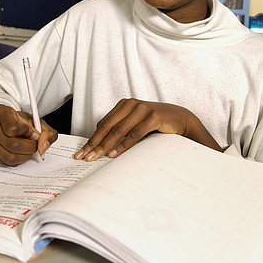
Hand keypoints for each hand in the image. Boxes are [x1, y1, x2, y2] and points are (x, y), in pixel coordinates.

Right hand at [0, 105, 57, 165]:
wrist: (3, 121)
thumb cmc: (19, 121)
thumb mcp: (35, 120)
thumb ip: (46, 132)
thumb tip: (43, 148)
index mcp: (3, 114)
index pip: (13, 128)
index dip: (28, 133)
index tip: (35, 134)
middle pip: (12, 144)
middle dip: (29, 147)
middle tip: (35, 145)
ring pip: (9, 156)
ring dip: (25, 156)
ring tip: (30, 149)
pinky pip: (7, 162)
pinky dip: (19, 160)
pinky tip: (22, 153)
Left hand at [74, 98, 221, 160]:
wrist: (180, 119)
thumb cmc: (156, 123)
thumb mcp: (136, 123)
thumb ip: (121, 129)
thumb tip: (101, 146)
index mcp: (124, 104)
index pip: (103, 123)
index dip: (92, 138)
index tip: (82, 151)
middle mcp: (131, 104)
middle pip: (108, 126)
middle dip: (95, 143)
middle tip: (85, 157)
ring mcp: (142, 109)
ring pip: (119, 130)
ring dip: (106, 145)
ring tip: (96, 157)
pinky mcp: (153, 116)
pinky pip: (135, 133)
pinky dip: (124, 145)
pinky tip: (115, 154)